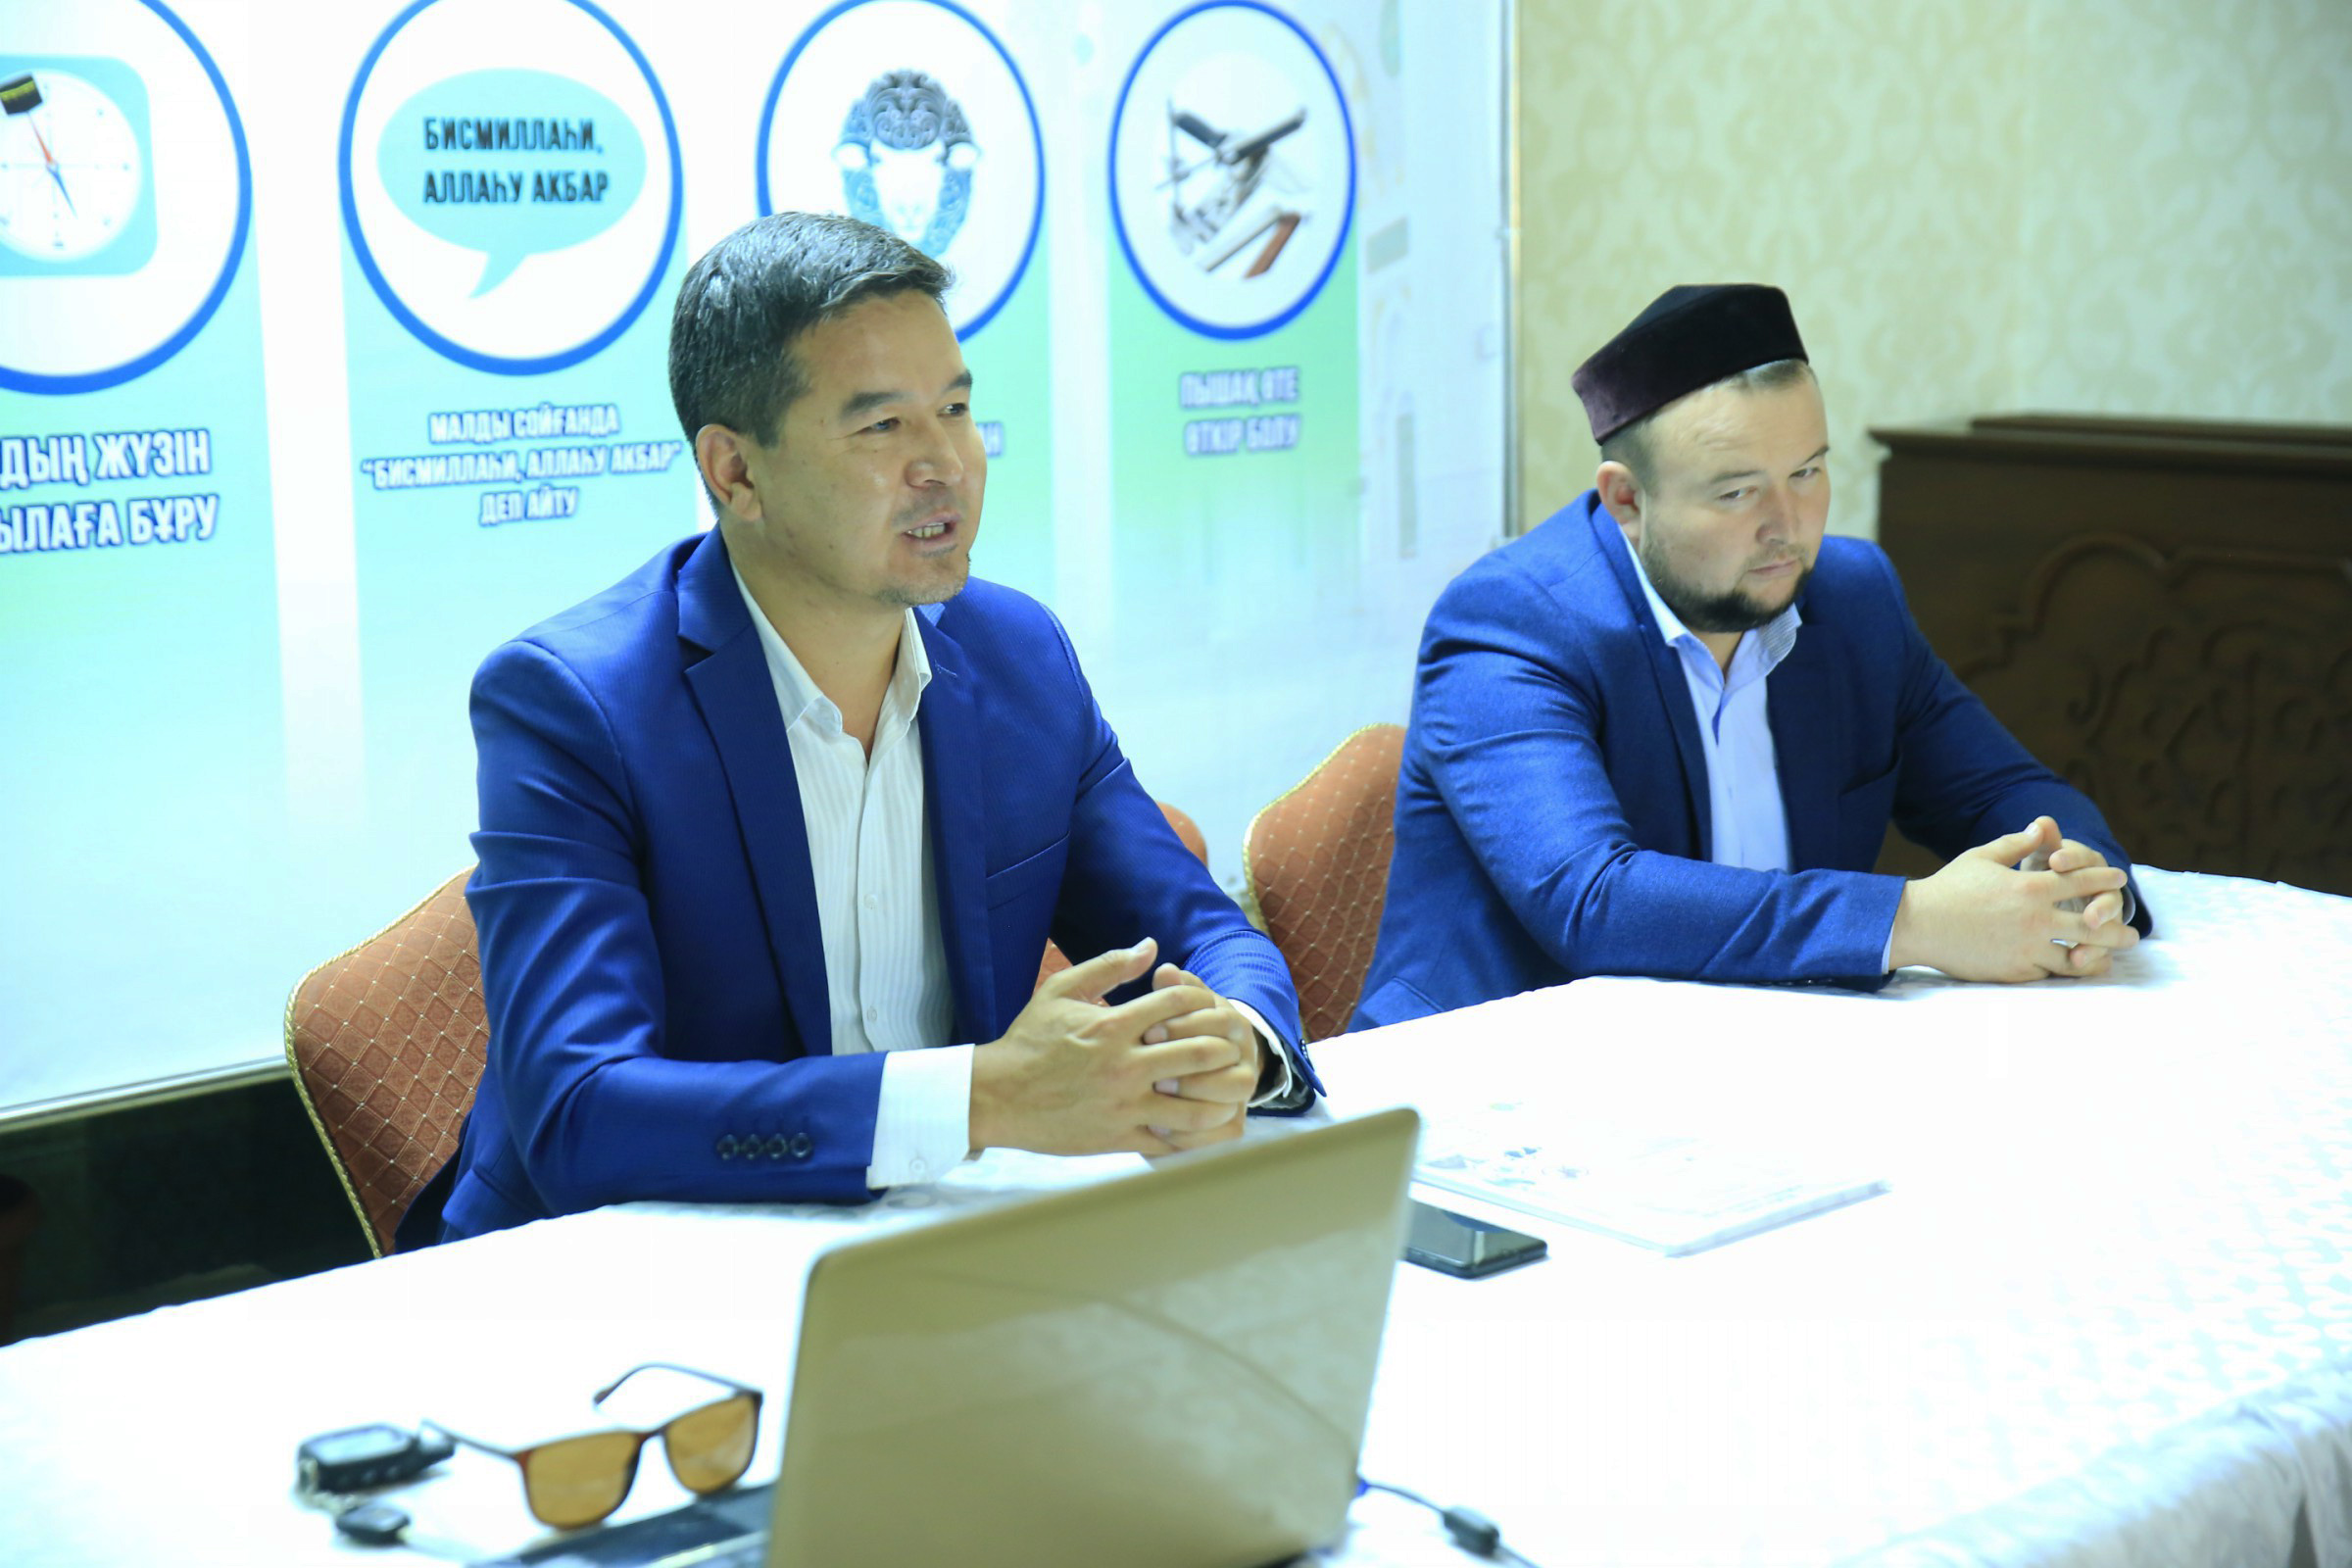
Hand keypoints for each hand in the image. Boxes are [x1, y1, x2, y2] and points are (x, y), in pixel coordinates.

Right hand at [969, 939, 1251, 1155]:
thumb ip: (1109, 965)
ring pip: (1194, 1105)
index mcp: (1113, 1025)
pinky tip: (1203, 1123)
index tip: (1207, 1006)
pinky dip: (1193, 1134)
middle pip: (1199, 1052)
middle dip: (1224, 1047)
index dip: (1202, 1001)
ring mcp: (1123, 1105)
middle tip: (1232, 1047)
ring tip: (1228, 1088)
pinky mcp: (1119, 1137)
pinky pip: (1170, 1141)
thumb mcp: (1061, 990)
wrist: (997, 1095)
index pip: (1179, 1005)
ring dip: (1219, 1095)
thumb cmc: (1029, 1040)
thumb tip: (1151, 946)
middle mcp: (1123, 1065)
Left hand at [1139, 963, 1260, 1151]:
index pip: (1220, 1020)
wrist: (1193, 1072)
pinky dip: (1193, 1133)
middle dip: (1191, 1062)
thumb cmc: (1175, 1035)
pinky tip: (1156, 1126)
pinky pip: (1224, 1134)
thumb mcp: (1175, 1009)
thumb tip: (1165, 971)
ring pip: (1235, 1093)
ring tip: (1157, 1094)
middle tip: (1152, 1069)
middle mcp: (1245, 1057)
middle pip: (1232, 1056)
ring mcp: (1241, 1094)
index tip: (1148, 1032)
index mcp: (1232, 1023)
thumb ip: (1172, 992)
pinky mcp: (1231, 1126)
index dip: (1184, 1025)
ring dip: (1196, 1093)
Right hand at [1888, 817, 2139, 981]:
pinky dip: (2061, 969)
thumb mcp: (1983, 857)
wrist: (1918, 924)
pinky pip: (2049, 972)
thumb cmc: (1948, 887)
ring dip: (2098, 958)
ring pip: (2077, 957)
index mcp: (2031, 887)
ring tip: (2109, 959)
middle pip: (2094, 925)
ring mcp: (2027, 947)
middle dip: (2117, 929)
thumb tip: (2042, 827)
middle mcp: (2036, 918)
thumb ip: (2017, 844)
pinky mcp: (2015, 970)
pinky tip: (2070, 968)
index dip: (2104, 879)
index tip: (2119, 879)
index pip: (2082, 882)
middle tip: (2133, 935)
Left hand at [2042, 836, 2133, 960]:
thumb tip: (2042, 822)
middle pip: (2109, 897)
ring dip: (2098, 940)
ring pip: (2109, 928)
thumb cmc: (2046, 870)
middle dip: (2101, 907)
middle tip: (2089, 917)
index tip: (2055, 860)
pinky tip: (2077, 964)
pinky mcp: (2097, 937)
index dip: (2072, 860)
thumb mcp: (2042, 855)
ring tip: (2080, 952)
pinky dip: (2091, 956)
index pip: (2085, 859)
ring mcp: (2104, 915)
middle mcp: (2103, 888)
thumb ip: (2044, 842)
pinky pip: (2100, 948)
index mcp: (2088, 863)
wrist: (2053, 892)